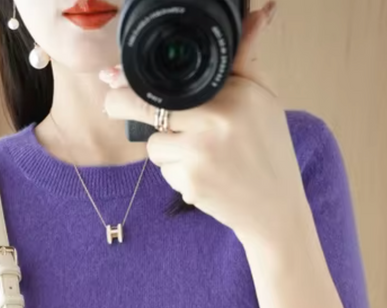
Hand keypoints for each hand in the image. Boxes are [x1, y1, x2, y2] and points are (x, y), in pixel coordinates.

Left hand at [100, 1, 312, 252]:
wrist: (275, 209)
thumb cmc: (269, 151)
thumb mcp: (264, 99)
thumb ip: (245, 60)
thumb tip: (256, 12)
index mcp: (234, 94)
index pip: (170, 79)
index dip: (134, 79)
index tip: (113, 76)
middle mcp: (216, 120)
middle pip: (147, 107)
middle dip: (122, 104)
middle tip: (111, 101)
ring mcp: (200, 153)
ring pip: (154, 143)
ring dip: (166, 148)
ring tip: (200, 154)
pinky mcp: (190, 182)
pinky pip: (164, 170)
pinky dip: (176, 173)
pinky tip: (203, 176)